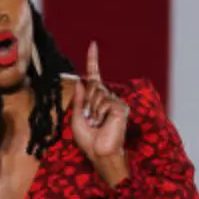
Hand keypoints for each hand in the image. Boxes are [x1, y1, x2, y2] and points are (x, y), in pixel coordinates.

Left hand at [68, 43, 129, 186]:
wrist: (99, 153)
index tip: (92, 45)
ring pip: (97, 95)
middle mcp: (108, 98)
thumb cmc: (88, 141)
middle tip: (90, 120)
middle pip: (93, 86)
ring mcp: (116, 103)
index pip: (95, 77)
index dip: (93, 60)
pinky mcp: (121, 108)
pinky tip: (103, 123)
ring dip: (92, 111)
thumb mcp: (76, 118)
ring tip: (97, 123)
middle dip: (86, 102)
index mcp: (97, 100)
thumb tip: (81, 81)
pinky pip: (104, 102)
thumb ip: (79, 99)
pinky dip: (99, 113)